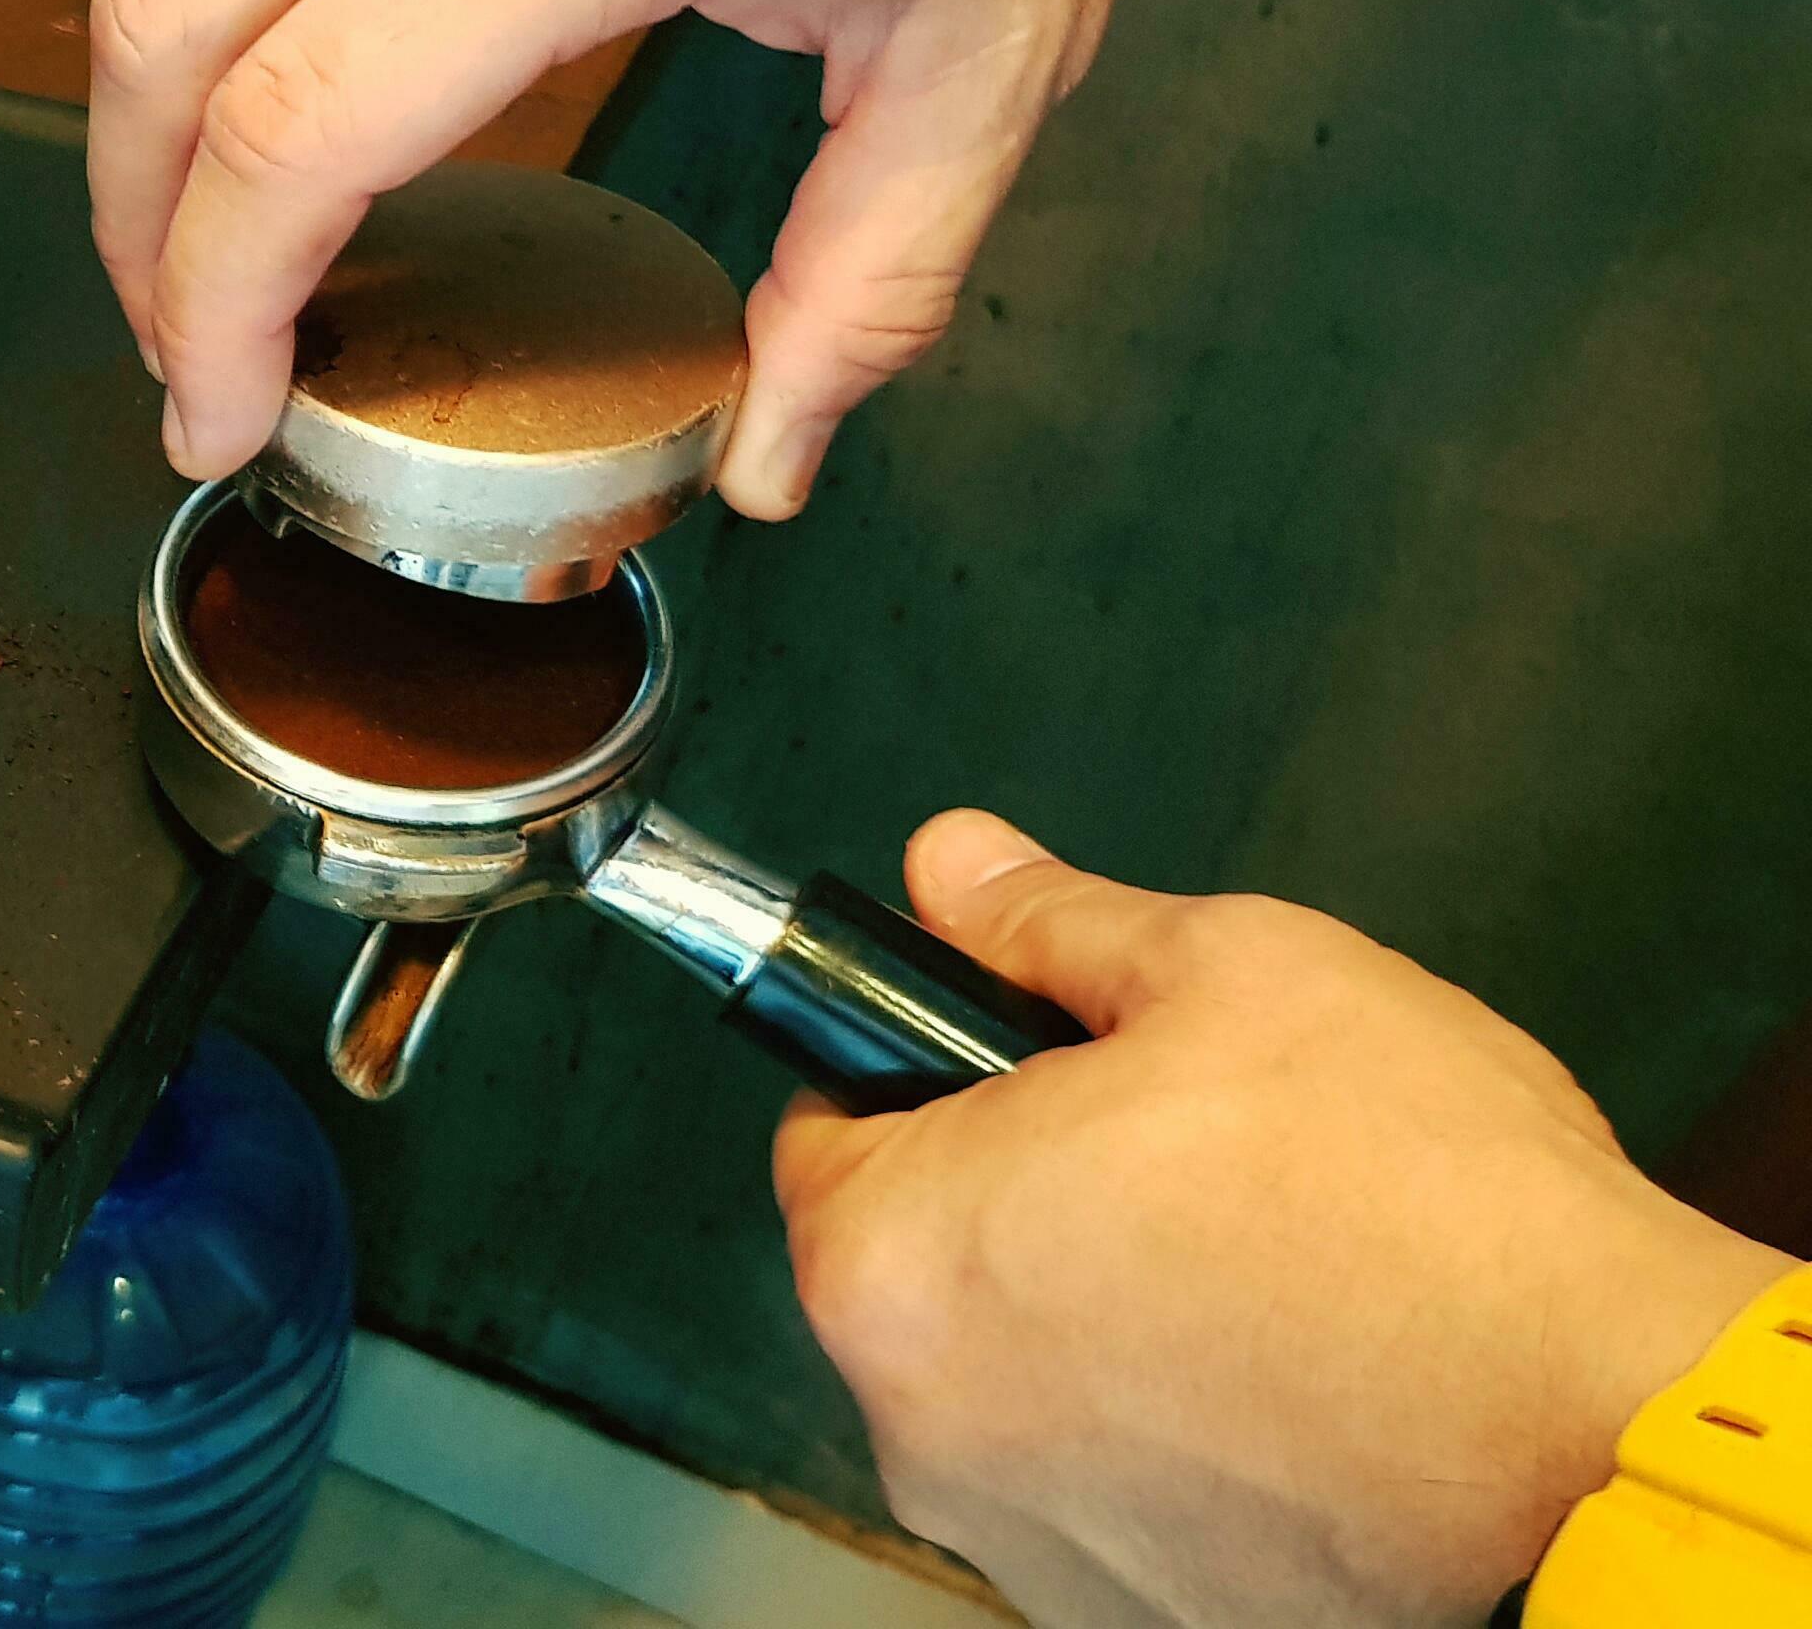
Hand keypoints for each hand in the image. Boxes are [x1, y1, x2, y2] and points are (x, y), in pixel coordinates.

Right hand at [89, 0, 1239, 510]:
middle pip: (169, 27)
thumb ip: (868, 281)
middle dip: (137, 226)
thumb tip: (767, 458)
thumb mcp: (992, 43)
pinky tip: (264, 16)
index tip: (220, 415)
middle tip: (196, 349)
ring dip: (154, 88)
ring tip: (217, 215)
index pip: (300, 125)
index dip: (214, 305)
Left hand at [775, 812, 1793, 1626]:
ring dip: (1099, 1328)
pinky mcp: (1132, 1611)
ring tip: (1258, 1271)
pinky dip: (1175, 1443)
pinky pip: (1112, 1492)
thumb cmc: (1417, 1207)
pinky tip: (1285, 1383)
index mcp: (892, 1257)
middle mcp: (920, 1425)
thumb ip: (1053, 925)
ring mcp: (1023, 1537)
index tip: (1020, 1074)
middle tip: (1180, 1159)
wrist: (1593, 1422)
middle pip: (924, 1269)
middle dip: (1023, 1203)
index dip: (927, 1079)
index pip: (829, 1133)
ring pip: (1020, 1389)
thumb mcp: (1229, 975)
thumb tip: (957, 867)